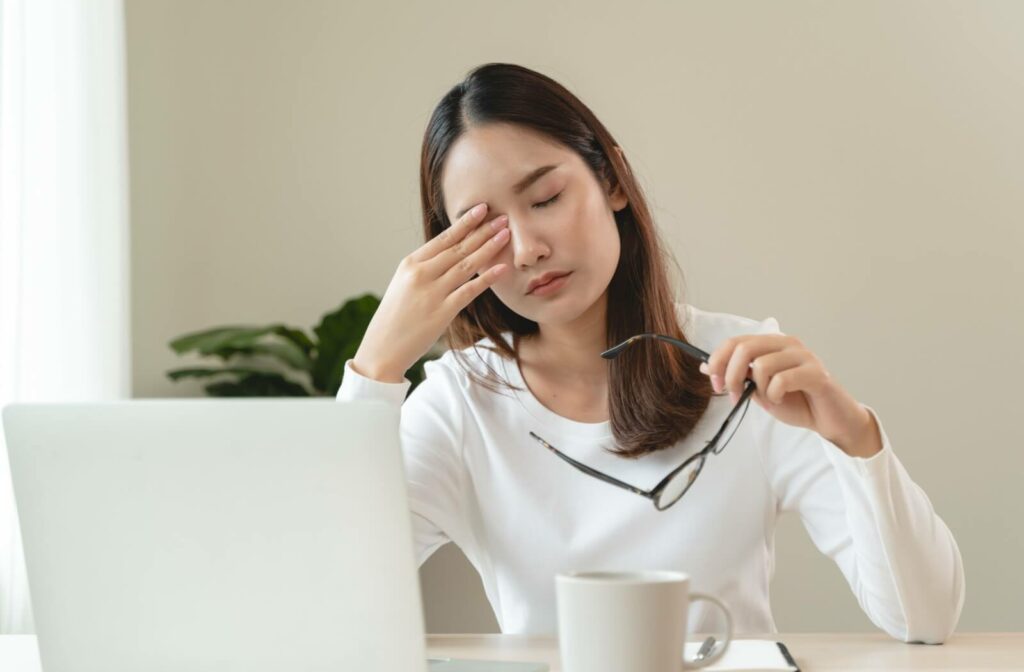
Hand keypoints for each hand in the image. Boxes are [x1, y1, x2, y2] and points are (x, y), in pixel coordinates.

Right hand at [352, 203, 510, 382]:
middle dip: (483, 231)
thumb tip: (451, 253)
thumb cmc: (395, 316)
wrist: (382, 349)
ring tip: (506, 235)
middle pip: (458, 248)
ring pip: (466, 265)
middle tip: (503, 217)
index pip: (443, 238)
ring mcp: (432, 293)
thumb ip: (425, 268)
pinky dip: (487, 278)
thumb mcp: (404, 284)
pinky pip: (469, 291)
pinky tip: (502, 268)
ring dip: (489, 248)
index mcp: (410, 263)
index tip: (482, 209)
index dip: (465, 223)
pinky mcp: (442, 312)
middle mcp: (421, 274)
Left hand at [698, 334, 880, 456]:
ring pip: (762, 365)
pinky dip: (774, 395)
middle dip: (731, 376)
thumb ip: (739, 376)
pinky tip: (781, 400)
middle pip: (744, 348)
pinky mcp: (816, 373)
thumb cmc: (797, 402)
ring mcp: (803, 356)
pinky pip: (782, 380)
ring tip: (769, 400)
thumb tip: (707, 367)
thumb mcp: (759, 390)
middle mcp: (787, 344)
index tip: (714, 383)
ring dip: (759, 390)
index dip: (718, 361)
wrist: (829, 420)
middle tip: (733, 396)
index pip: (735, 341)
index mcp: (771, 344)